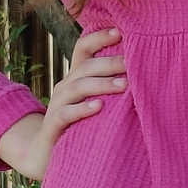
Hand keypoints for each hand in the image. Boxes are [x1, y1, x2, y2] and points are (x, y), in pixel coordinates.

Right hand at [0, 27, 125, 179]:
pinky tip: (98, 108)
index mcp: (76, 77)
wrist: (43, 155)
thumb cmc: (80, 125)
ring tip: (124, 86)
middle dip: (110, 62)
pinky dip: (82, 109)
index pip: (83, 48)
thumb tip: (145, 71)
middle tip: (132, 63)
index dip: (99, 37)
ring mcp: (56, 105)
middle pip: (85, 66)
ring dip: (102, 84)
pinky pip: (65, 114)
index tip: (121, 31)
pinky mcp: (52, 127)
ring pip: (77, 87)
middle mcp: (65, 87)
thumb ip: (110, 86)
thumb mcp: (94, 101)